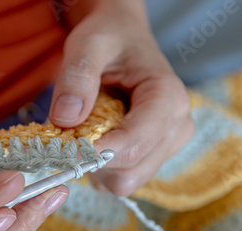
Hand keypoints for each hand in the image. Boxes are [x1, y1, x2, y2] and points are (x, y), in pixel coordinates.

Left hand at [49, 0, 193, 196]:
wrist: (124, 38)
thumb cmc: (110, 37)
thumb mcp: (89, 43)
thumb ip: (77, 75)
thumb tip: (66, 118)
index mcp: (169, 98)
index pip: (134, 144)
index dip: (96, 153)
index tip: (63, 148)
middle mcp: (178, 126)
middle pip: (130, 170)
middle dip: (94, 161)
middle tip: (69, 137)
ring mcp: (169, 144)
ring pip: (127, 181)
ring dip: (97, 167)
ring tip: (86, 134)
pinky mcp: (156, 155)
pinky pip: (125, 179)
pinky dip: (103, 169)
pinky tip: (97, 141)